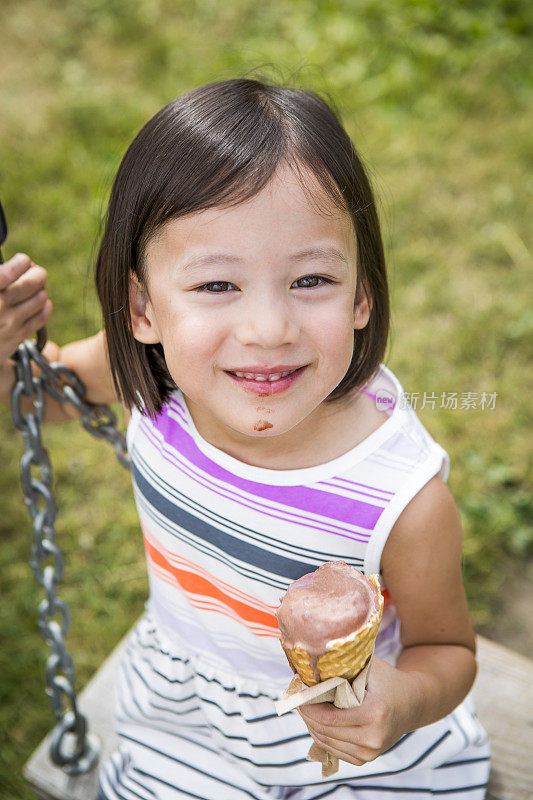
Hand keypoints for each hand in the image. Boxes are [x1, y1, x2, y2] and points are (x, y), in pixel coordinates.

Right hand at [0, 253, 51, 362]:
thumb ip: (0, 275)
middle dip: (38, 273)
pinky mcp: (18, 335)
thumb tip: (24, 263)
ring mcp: (10, 322)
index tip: (21, 260)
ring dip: (41, 289)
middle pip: (33, 282)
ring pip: (41, 297)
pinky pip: (42, 315)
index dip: (22, 261)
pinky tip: (36, 303)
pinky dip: (44, 305)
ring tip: (33, 289)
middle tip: (34, 272)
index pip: (10, 272)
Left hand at [298, 656, 418, 766]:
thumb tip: (312, 667)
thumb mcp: (369, 667)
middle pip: (325, 732)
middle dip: (307, 714)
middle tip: (298, 698)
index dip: (309, 707)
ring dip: (312, 725)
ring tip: (306, 707)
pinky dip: (322, 736)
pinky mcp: (366, 759)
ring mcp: (370, 752)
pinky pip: (334, 750)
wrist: (413, 703)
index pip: (329, 718)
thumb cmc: (388, 680)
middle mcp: (373, 738)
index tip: (298, 693)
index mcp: (374, 714)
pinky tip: (318, 720)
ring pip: (327, 743)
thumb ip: (344, 666)